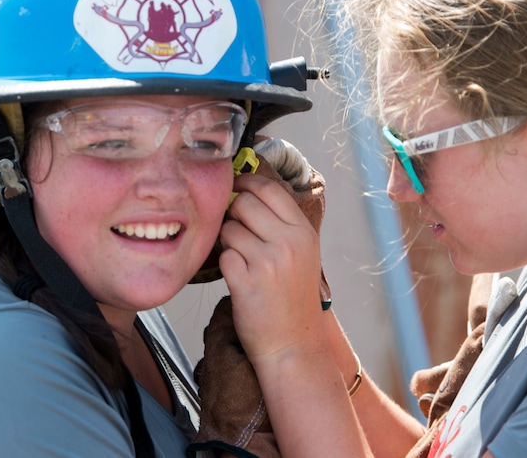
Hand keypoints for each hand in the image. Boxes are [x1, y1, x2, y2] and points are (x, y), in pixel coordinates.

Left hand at [219, 172, 324, 365]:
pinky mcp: (246, 283)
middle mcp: (288, 243)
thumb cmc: (293, 299)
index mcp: (304, 232)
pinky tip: (239, 278)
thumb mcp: (303, 255)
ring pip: (229, 229)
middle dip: (233, 214)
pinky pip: (223, 256)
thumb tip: (247, 191)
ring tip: (243, 261)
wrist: (293, 346)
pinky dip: (226, 265)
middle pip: (243, 203)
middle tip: (238, 232)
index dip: (247, 181)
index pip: (270, 188)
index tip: (235, 185)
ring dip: (228, 242)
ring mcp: (267, 263)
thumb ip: (282, 224)